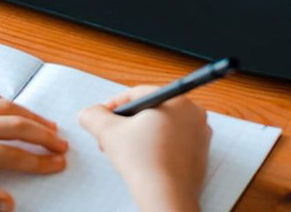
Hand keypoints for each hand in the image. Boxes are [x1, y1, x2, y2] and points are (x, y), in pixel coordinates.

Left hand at [0, 88, 67, 211]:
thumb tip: (8, 203)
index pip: (12, 154)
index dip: (38, 160)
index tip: (58, 164)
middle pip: (14, 123)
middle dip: (42, 135)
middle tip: (62, 145)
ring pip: (1, 104)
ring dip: (28, 114)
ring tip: (47, 126)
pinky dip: (0, 98)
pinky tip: (10, 105)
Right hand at [79, 86, 211, 211]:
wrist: (166, 197)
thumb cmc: (142, 161)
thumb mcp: (107, 132)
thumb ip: (94, 116)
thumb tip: (89, 113)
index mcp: (176, 99)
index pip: (138, 93)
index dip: (114, 105)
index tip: (103, 118)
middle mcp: (194, 113)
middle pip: (151, 110)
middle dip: (127, 123)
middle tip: (110, 137)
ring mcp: (200, 135)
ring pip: (162, 127)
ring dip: (140, 135)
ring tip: (124, 151)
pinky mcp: (201, 155)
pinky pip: (174, 144)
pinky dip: (157, 148)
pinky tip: (143, 162)